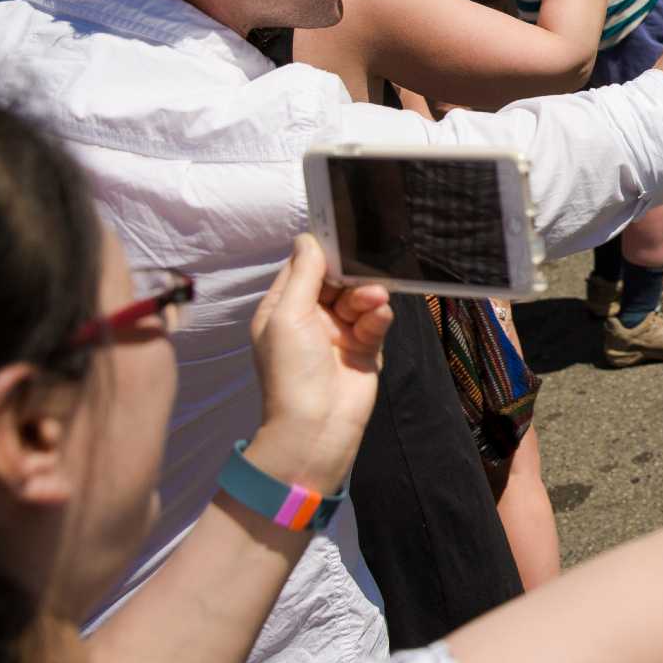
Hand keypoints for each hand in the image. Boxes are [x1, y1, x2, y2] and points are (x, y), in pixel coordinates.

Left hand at [247, 235, 394, 491]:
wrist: (316, 428)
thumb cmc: (292, 369)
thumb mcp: (288, 315)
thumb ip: (303, 274)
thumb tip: (308, 236)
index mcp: (283, 308)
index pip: (303, 267)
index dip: (322, 252)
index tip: (345, 233)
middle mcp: (310, 317)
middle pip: (336, 279)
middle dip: (351, 275)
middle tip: (364, 274)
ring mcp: (338, 333)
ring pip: (360, 298)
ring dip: (368, 295)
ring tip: (375, 301)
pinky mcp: (364, 347)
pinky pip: (375, 320)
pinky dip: (378, 316)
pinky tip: (379, 317)